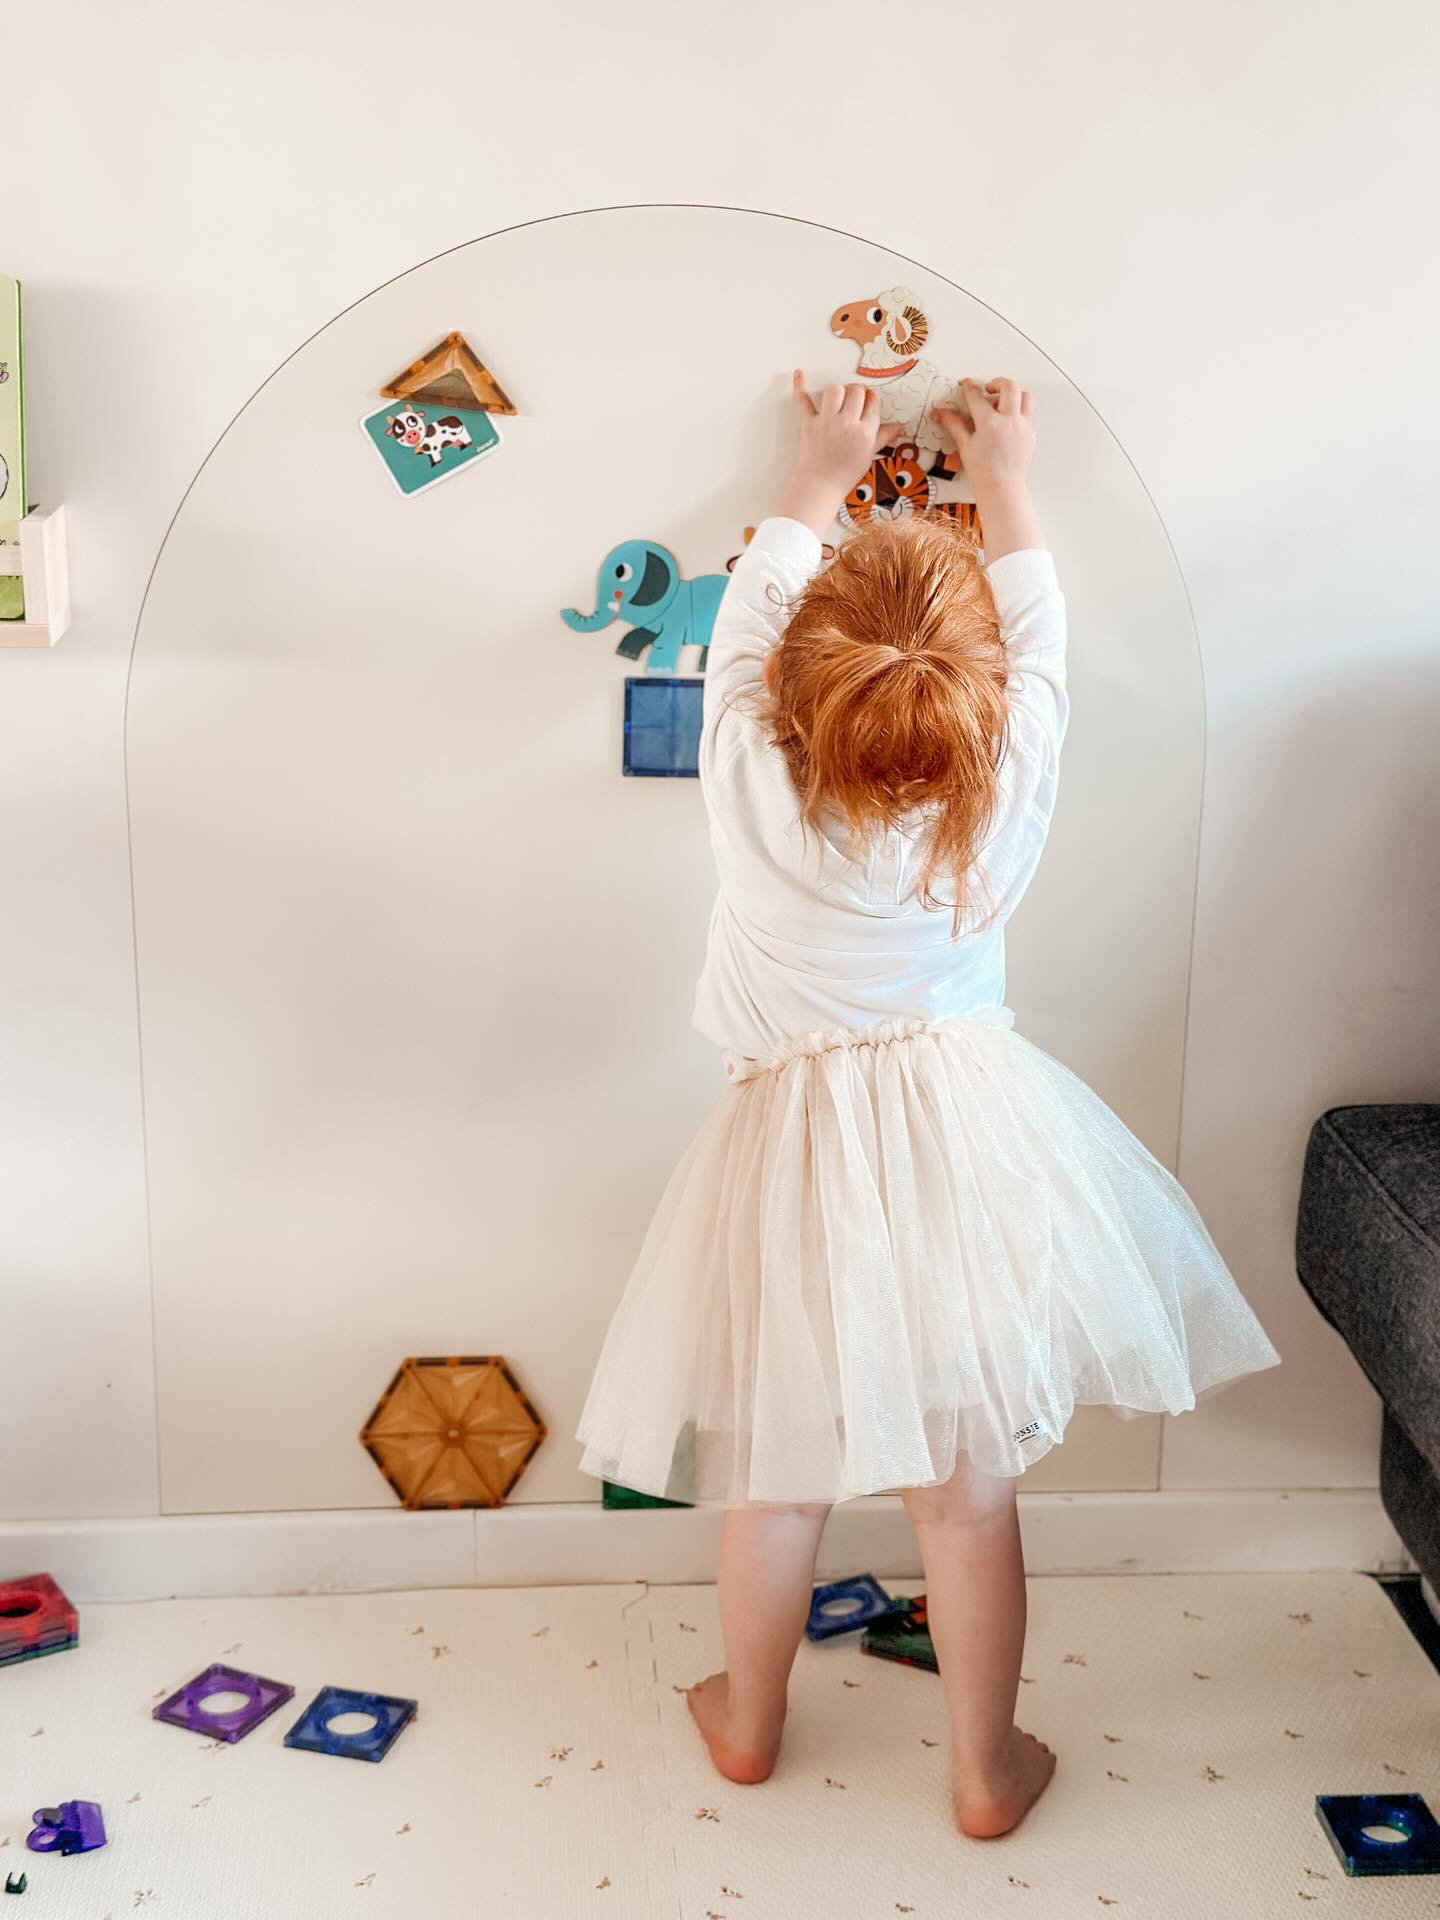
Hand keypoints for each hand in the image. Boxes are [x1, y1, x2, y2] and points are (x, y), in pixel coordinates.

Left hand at [776, 373, 899, 537]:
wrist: (821, 486)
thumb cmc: (845, 473)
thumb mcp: (869, 454)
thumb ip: (883, 436)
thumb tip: (899, 427)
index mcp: (866, 431)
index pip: (873, 402)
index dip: (871, 400)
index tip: (867, 403)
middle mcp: (848, 423)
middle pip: (856, 391)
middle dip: (856, 392)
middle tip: (853, 401)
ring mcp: (827, 421)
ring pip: (835, 390)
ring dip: (838, 391)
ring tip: (838, 399)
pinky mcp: (809, 423)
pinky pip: (803, 400)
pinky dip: (800, 386)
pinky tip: (799, 373)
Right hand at [933, 378, 1034, 494]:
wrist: (1001, 489)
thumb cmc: (983, 472)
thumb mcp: (965, 446)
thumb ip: (954, 425)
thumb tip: (941, 413)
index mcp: (990, 423)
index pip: (977, 397)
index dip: (970, 388)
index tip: (967, 385)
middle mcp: (1009, 421)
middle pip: (1009, 386)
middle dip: (997, 382)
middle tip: (988, 388)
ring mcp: (1023, 427)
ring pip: (1025, 396)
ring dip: (1013, 394)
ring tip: (1002, 401)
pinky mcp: (1030, 434)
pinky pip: (1027, 414)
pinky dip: (1018, 412)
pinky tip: (1007, 421)